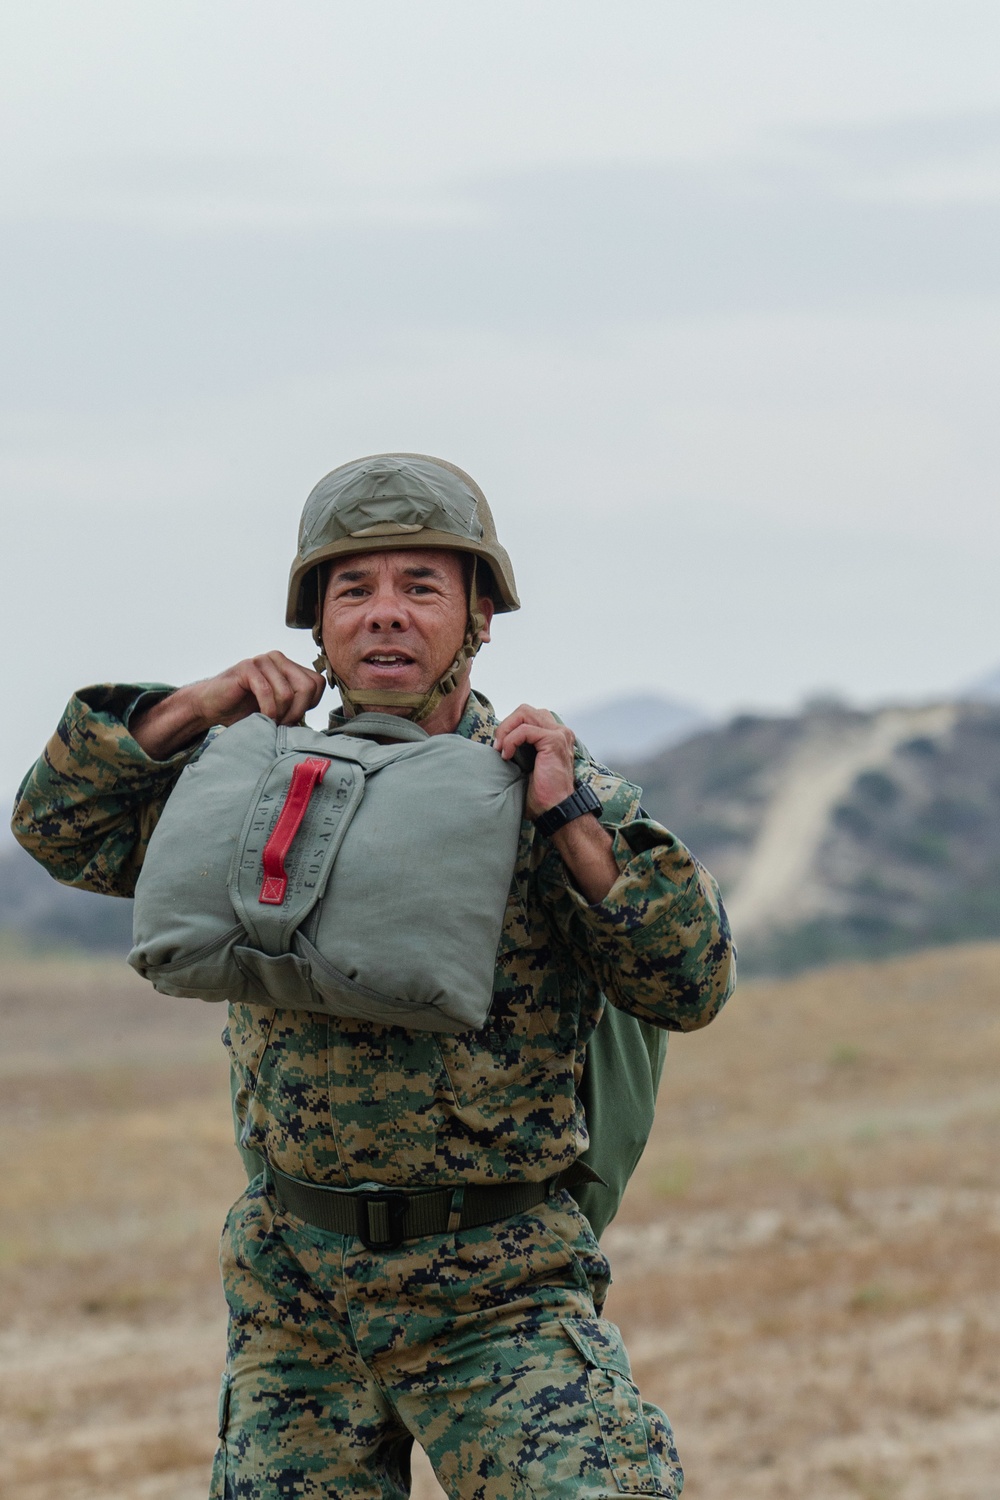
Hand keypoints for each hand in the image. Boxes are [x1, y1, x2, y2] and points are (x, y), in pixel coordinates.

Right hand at [131, 652, 325, 758]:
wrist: (211, 706)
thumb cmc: (244, 710)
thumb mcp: (278, 709)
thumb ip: (297, 707)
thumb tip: (321, 726)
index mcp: (289, 666)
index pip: (317, 683)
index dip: (309, 706)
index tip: (293, 719)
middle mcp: (278, 659)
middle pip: (307, 687)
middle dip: (297, 712)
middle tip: (282, 725)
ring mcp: (263, 661)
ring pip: (289, 692)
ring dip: (280, 714)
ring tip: (269, 722)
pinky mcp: (247, 667)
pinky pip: (268, 692)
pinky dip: (267, 711)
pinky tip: (261, 718)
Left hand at [493, 704, 575, 819]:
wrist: (555, 810)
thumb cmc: (542, 794)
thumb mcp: (528, 765)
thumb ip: (521, 747)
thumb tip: (498, 740)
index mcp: (555, 735)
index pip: (528, 715)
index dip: (510, 727)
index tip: (500, 748)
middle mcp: (560, 731)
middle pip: (524, 710)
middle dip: (506, 725)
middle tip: (498, 746)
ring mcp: (559, 734)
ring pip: (524, 713)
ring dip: (506, 730)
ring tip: (502, 749)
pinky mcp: (554, 741)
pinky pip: (525, 730)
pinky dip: (511, 740)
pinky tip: (507, 755)